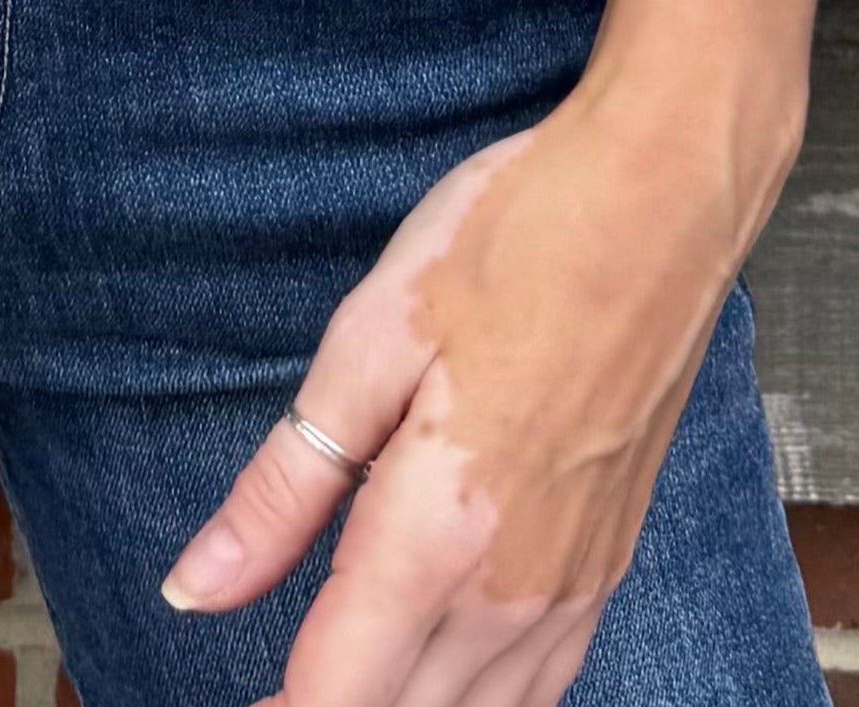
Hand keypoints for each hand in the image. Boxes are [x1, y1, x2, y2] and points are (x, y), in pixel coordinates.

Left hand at [160, 0, 820, 706]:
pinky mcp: (607, 570)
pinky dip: (478, 700)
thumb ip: (284, 489)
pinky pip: (538, 688)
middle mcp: (508, 594)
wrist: (663, 202)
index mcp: (436, 537)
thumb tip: (196, 587)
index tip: (237, 698)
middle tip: (269, 683)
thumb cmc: (512, 244)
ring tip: (339, 672)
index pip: (334, 697)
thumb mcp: (368, 344)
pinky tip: (443, 672)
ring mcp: (569, 591)